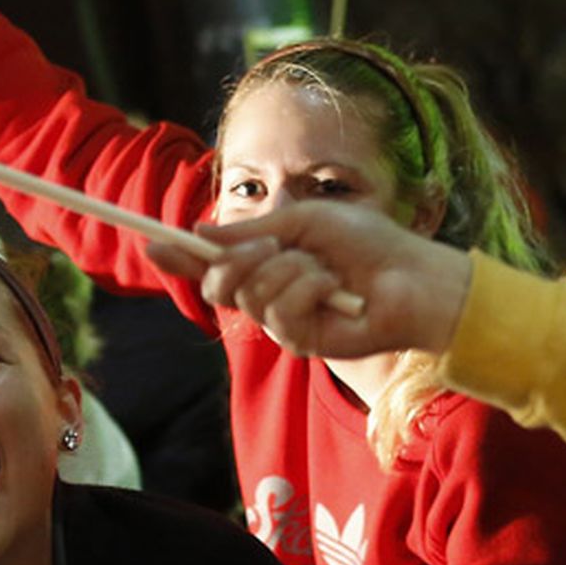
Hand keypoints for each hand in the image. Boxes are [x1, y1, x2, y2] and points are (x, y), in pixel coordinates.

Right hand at [142, 200, 472, 358]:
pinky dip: (308, 287)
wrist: (413, 276)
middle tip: (271, 246)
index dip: (180, 259)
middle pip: (218, 284)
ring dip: (289, 269)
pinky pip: (281, 309)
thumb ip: (251, 231)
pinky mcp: (300, 342)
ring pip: (251, 294)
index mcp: (265, 264)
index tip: (152, 245)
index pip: (211, 266)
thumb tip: (200, 232)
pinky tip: (335, 288)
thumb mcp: (303, 222)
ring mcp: (281, 322)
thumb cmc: (368, 243)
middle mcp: (267, 295)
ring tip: (324, 267)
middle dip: (238, 260)